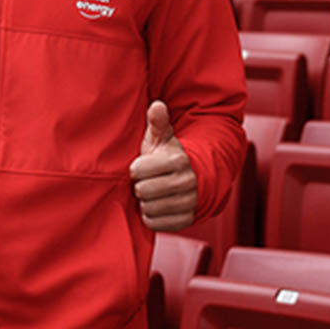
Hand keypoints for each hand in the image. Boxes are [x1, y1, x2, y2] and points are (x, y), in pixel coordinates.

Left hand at [129, 100, 197, 231]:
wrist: (194, 179)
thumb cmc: (169, 156)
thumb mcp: (163, 138)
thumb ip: (158, 122)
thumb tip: (157, 105)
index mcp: (179, 160)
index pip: (138, 170)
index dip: (135, 169)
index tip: (142, 167)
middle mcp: (187, 182)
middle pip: (143, 190)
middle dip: (140, 186)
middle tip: (146, 181)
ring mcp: (188, 202)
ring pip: (149, 208)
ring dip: (145, 202)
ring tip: (152, 193)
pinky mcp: (186, 220)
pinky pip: (155, 223)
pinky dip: (151, 216)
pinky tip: (156, 205)